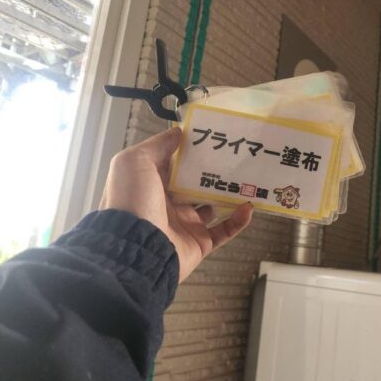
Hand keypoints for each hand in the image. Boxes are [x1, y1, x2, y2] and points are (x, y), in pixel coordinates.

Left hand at [99, 128, 252, 282]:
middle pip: (197, 184)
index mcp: (152, 185)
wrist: (136, 249)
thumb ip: (157, 145)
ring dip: (229, 194)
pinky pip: (224, 231)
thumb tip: (179, 132)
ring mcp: (185, 224)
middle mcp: (169, 204)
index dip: (191, 151)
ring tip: (246, 179)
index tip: (211, 138)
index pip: (175, 164)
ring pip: (214, 206)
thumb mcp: (134, 162)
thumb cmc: (131, 201)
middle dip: (214, 171)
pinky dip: (239, 220)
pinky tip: (248, 206)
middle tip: (234, 157)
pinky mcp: (200, 243)